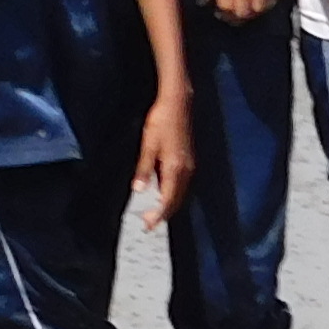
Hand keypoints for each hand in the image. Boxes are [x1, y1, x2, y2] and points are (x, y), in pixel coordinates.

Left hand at [137, 92, 196, 233]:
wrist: (179, 103)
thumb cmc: (161, 121)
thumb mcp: (148, 144)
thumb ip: (144, 169)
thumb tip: (138, 190)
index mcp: (175, 168)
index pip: (168, 200)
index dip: (158, 214)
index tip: (148, 225)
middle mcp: (186, 170)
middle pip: (177, 200)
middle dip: (163, 214)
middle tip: (149, 225)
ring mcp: (190, 165)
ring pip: (181, 193)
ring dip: (168, 205)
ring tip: (154, 213)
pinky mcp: (189, 160)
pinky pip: (182, 184)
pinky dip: (172, 194)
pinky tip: (162, 194)